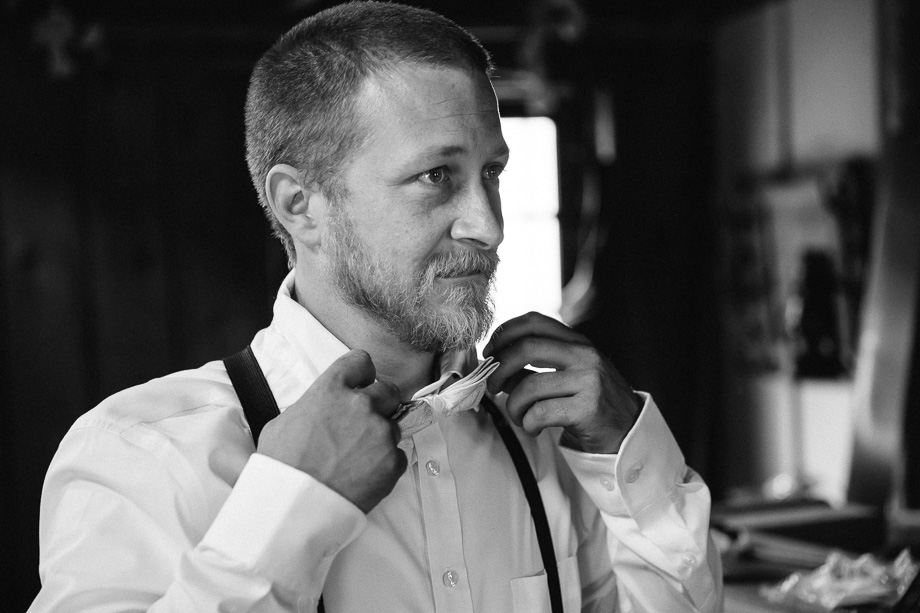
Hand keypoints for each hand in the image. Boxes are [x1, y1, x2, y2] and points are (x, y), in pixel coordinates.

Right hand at [257, 349, 406, 512]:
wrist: (294, 506)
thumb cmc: (281, 468)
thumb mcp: (283, 423)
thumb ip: (312, 407)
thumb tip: (320, 410)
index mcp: (331, 389)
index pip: (361, 361)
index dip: (362, 374)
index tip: (362, 384)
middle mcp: (360, 405)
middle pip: (388, 391)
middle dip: (379, 405)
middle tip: (363, 425)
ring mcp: (379, 432)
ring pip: (393, 425)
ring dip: (380, 438)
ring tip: (356, 458)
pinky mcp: (392, 461)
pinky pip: (397, 456)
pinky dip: (385, 465)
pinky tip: (363, 475)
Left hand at [484, 312, 640, 453]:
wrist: (627, 433)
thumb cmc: (589, 404)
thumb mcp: (566, 377)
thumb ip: (532, 369)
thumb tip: (493, 366)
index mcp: (577, 342)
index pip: (533, 322)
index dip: (504, 333)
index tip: (490, 353)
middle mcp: (584, 355)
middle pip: (526, 348)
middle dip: (500, 368)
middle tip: (493, 387)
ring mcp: (588, 380)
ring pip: (529, 386)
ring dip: (513, 405)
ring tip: (519, 416)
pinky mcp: (588, 408)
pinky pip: (541, 412)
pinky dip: (528, 423)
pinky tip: (534, 428)